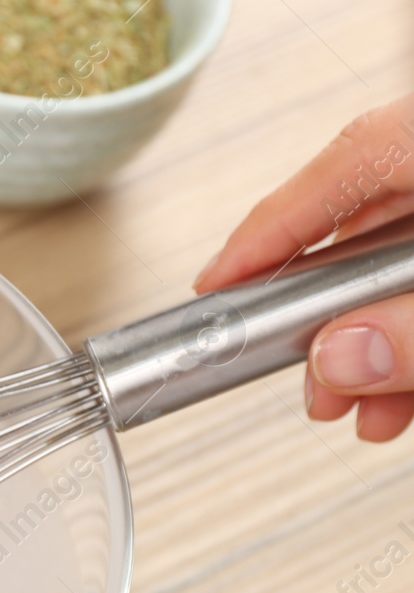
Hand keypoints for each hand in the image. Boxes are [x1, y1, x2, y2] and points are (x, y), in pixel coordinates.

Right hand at [195, 94, 413, 441]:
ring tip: (360, 405)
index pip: (336, 170)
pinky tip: (404, 391)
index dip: (262, 235)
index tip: (213, 287)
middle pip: (364, 231)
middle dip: (325, 319)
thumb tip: (339, 357)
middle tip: (302, 375)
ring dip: (372, 344)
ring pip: (400, 270)